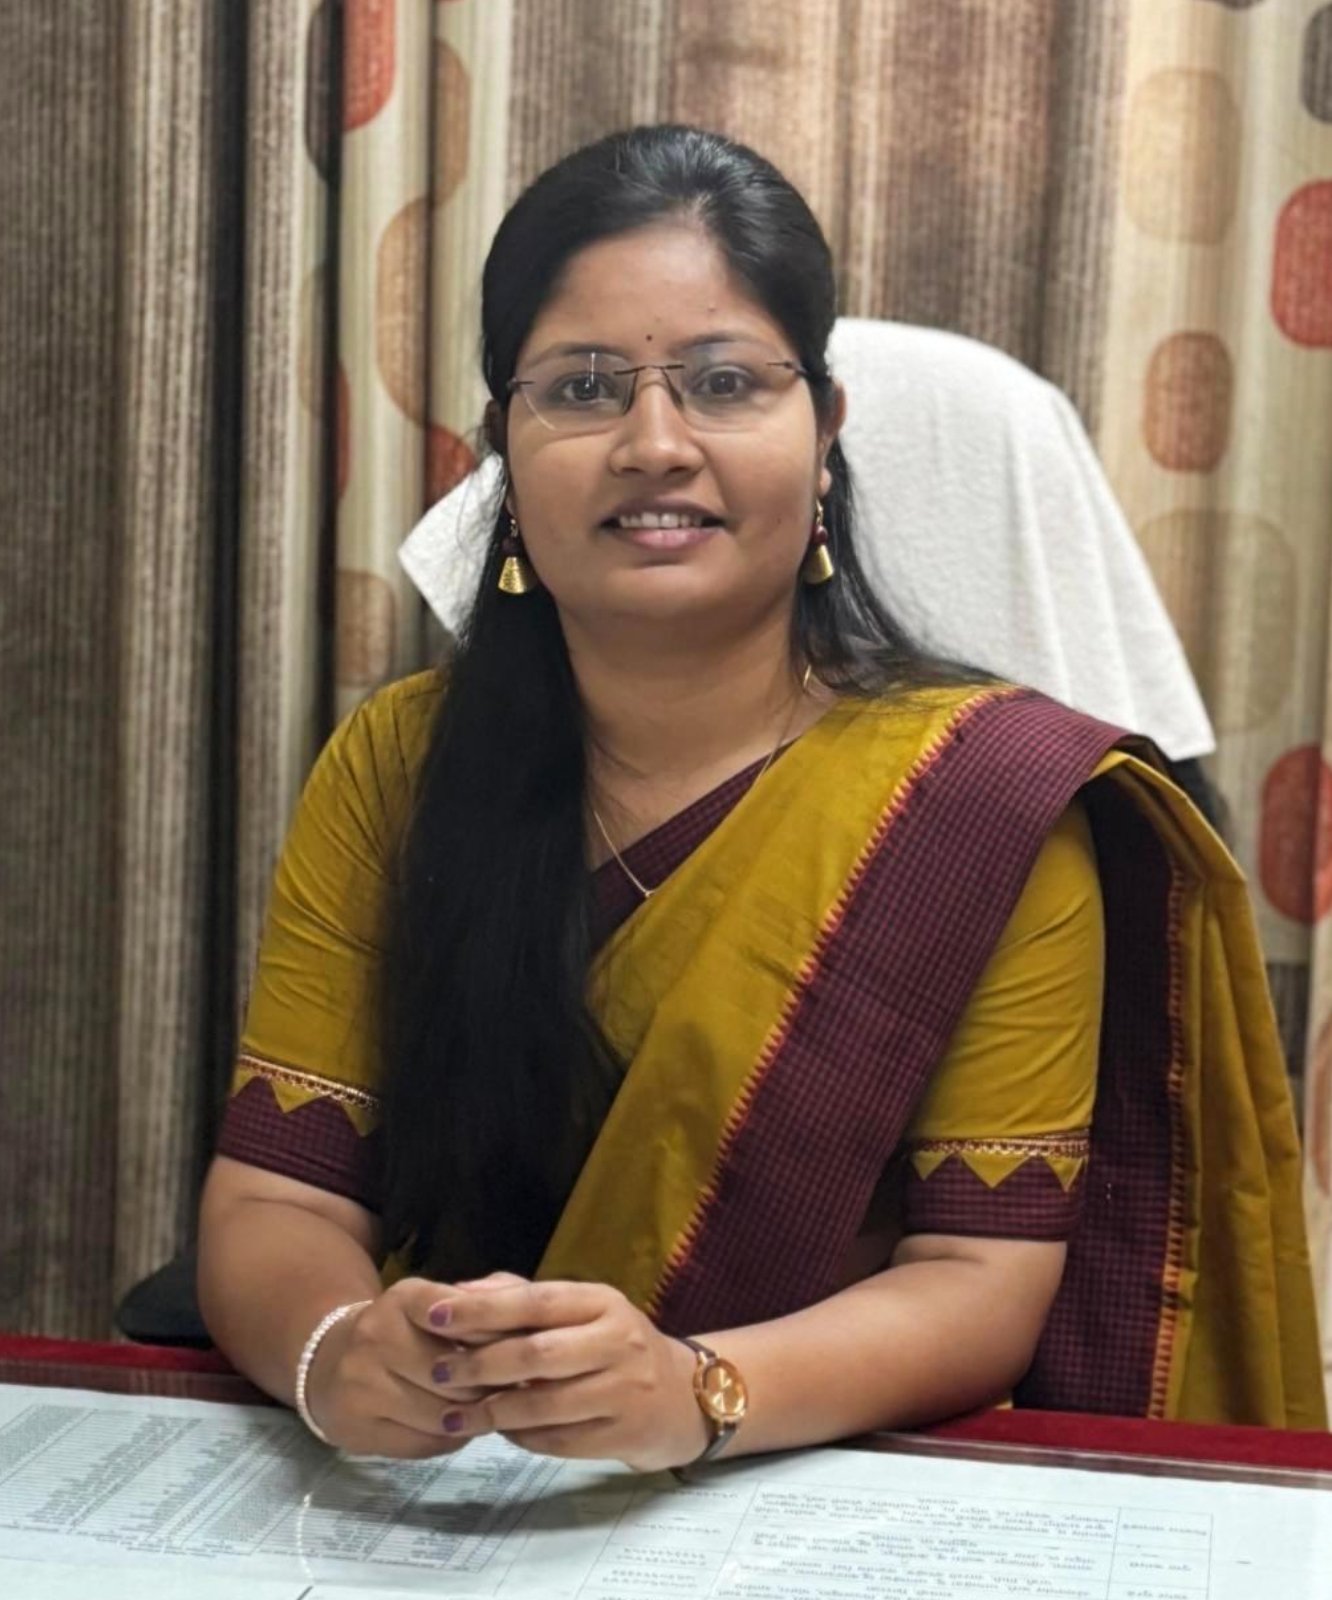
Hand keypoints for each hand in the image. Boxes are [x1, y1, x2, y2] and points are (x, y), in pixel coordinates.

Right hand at [302, 1273, 522, 1457]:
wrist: (330, 1359)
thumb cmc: (408, 1330)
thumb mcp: (443, 1302)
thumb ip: (492, 1299)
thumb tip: (531, 1319)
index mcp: (404, 1298)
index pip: (458, 1314)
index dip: (494, 1337)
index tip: (519, 1350)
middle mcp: (375, 1335)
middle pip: (457, 1375)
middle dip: (490, 1385)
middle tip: (514, 1390)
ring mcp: (360, 1384)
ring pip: (441, 1414)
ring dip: (473, 1417)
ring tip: (488, 1409)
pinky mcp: (354, 1428)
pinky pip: (422, 1444)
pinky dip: (448, 1439)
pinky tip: (455, 1425)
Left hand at [404, 1276, 710, 1472]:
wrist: (685, 1397)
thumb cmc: (615, 1346)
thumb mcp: (582, 1310)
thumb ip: (521, 1297)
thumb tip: (459, 1292)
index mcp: (602, 1302)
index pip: (536, 1301)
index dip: (482, 1309)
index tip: (434, 1315)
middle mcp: (618, 1341)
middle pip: (536, 1354)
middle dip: (478, 1364)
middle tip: (436, 1372)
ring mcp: (624, 1391)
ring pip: (544, 1404)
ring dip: (491, 1412)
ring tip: (453, 1415)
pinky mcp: (623, 1436)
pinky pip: (558, 1441)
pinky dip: (521, 1438)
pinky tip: (498, 1432)